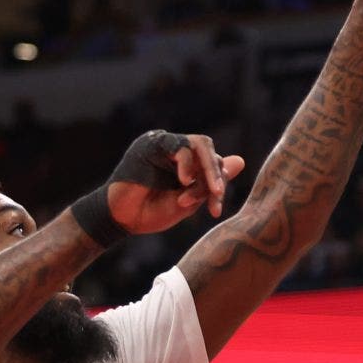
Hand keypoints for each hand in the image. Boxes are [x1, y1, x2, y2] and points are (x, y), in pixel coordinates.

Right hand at [106, 132, 247, 233]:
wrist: (122, 219)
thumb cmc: (152, 211)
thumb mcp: (189, 200)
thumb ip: (211, 183)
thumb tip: (241, 161)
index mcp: (187, 163)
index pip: (214, 163)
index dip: (218, 185)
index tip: (214, 211)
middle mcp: (176, 150)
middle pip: (208, 149)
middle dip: (216, 174)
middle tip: (216, 194)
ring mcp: (163, 144)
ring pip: (198, 144)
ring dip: (204, 169)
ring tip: (197, 192)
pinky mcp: (150, 143)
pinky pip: (177, 146)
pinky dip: (185, 164)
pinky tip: (183, 182)